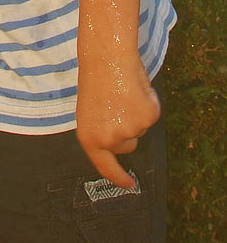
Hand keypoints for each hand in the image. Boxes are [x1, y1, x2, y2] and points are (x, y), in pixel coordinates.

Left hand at [76, 51, 160, 187]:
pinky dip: (147, 103)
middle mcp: (110, 140)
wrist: (107, 58)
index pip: (105, 167)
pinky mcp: (148, 117)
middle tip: (116, 106)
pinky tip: (135, 90)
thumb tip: (116, 143)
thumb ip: (100, 132)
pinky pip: (152, 115)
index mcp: (90, 139)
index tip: (129, 185)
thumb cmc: (95, 81)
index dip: (118, 177)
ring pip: (140, 129)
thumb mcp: (89, 114)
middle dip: (126, 131)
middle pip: (127, 146)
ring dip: (135, 114)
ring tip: (123, 94)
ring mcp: (131, 130)